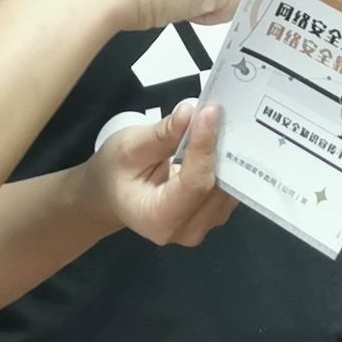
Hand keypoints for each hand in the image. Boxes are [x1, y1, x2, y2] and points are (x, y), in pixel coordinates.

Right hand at [90, 100, 239, 247]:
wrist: (111, 195)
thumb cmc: (114, 173)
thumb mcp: (128, 148)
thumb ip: (162, 134)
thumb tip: (190, 113)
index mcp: (158, 219)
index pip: (194, 183)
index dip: (205, 147)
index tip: (210, 112)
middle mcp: (186, 231)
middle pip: (216, 188)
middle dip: (219, 148)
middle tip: (219, 111)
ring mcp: (203, 226)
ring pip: (228, 188)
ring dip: (226, 154)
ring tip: (221, 122)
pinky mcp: (213, 215)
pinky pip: (229, 189)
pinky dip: (226, 163)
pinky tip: (220, 140)